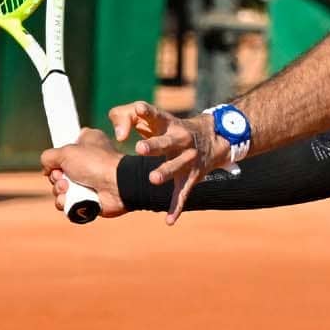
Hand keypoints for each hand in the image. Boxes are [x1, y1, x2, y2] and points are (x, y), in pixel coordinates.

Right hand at [39, 128, 126, 217]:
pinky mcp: (88, 199)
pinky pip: (68, 203)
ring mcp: (88, 182)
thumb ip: (49, 157)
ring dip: (59, 190)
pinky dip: (65, 203)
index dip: (57, 156)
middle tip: (62, 176)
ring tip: (68, 188)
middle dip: (55, 177)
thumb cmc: (95, 163)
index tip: (57, 160)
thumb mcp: (66, 151)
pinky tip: (70, 200)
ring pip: (60, 189)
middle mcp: (87, 162)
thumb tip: (46, 169)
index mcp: (87, 143)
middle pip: (58, 172)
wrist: (117, 186)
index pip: (65, 148)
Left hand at [106, 100, 225, 224]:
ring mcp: (187, 158)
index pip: (155, 115)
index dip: (146, 112)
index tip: (138, 109)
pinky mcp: (192, 177)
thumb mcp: (150, 118)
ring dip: (166, 172)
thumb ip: (125, 118)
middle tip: (139, 148)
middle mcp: (180, 139)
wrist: (211, 138)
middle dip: (154, 145)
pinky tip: (169, 221)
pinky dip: (176, 207)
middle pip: (166, 141)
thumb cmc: (167, 127)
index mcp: (167, 123)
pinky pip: (183, 193)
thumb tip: (117, 136)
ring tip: (152, 179)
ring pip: (176, 167)